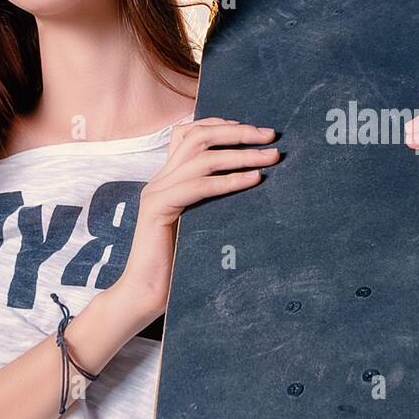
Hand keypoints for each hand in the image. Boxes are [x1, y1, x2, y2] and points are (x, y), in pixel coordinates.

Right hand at [112, 118, 280, 322]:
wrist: (147, 292)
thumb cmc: (181, 262)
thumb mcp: (202, 221)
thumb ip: (214, 199)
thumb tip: (257, 180)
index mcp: (168, 178)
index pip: (190, 133)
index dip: (223, 125)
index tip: (256, 130)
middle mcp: (160, 179)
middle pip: (199, 136)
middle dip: (238, 132)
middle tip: (271, 136)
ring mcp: (156, 191)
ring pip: (202, 157)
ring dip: (242, 154)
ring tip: (271, 156)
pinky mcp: (158, 209)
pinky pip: (199, 186)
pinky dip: (230, 180)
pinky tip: (254, 179)